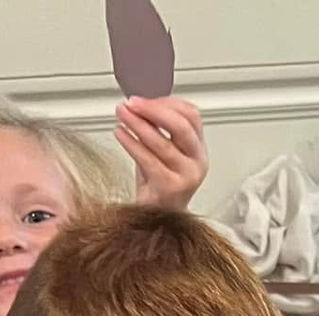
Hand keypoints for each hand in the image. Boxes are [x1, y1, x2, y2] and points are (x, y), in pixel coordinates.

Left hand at [118, 96, 207, 210]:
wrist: (158, 215)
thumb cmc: (158, 182)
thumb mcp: (162, 150)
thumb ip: (156, 127)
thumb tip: (137, 102)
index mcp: (197, 148)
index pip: (191, 115)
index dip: (166, 102)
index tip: (143, 98)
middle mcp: (197, 161)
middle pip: (182, 126)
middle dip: (154, 110)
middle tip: (132, 103)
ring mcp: (187, 176)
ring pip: (162, 142)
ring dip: (137, 124)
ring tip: (121, 114)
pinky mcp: (172, 188)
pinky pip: (149, 160)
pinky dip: (132, 144)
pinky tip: (120, 134)